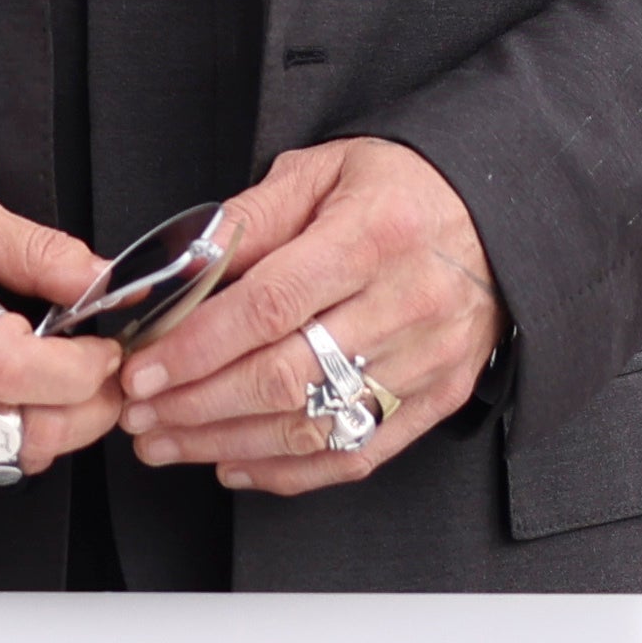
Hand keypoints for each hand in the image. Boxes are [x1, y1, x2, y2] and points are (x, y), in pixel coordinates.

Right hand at [0, 186, 122, 474]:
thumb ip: (32, 250)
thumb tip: (96, 278)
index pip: (17, 366)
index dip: (80, 367)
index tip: (102, 349)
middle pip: (26, 429)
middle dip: (88, 408)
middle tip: (104, 375)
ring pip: (7, 456)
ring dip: (54, 428)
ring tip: (64, 386)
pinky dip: (8, 438)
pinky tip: (12, 400)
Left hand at [113, 134, 505, 490]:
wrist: (500, 218)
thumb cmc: (404, 188)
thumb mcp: (323, 172)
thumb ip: (250, 220)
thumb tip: (180, 273)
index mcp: (372, 236)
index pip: (269, 305)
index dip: (197, 346)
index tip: (144, 367)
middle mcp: (406, 303)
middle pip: (284, 376)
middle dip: (196, 405)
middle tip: (140, 414)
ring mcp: (427, 359)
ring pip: (313, 424)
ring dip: (226, 444)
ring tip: (167, 442)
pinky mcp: (438, 397)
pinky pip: (355, 452)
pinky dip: (288, 470)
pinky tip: (234, 463)